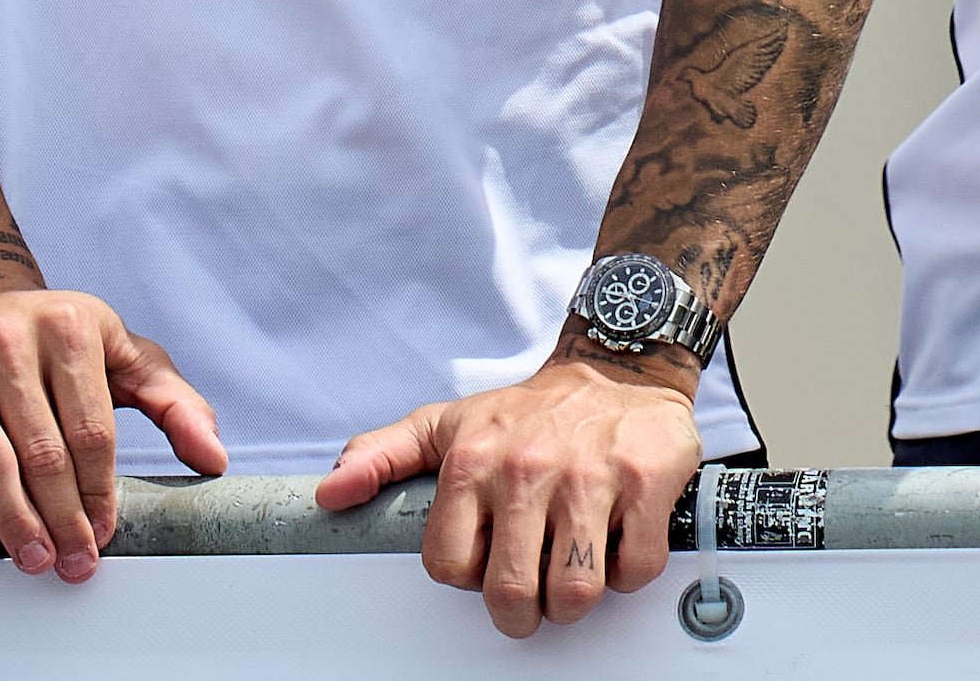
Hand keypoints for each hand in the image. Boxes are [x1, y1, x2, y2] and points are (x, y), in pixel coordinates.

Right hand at [0, 283, 224, 580]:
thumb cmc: (55, 339)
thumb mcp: (122, 354)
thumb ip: (173, 403)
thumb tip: (214, 457)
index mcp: (72, 325)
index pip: (92, 429)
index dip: (99, 490)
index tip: (102, 533)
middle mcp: (8, 335)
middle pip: (41, 448)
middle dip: (59, 516)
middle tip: (69, 562)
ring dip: (7, 515)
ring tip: (29, 555)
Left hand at [321, 352, 701, 640]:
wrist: (620, 367)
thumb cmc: (530, 412)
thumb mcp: (448, 425)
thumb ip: (383, 457)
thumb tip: (331, 493)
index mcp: (474, 462)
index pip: (450, 567)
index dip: (469, 579)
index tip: (487, 565)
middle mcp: (529, 469)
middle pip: (511, 592)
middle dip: (521, 612)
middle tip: (532, 599)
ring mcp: (592, 475)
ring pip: (574, 590)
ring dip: (573, 601)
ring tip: (573, 576)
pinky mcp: (648, 479)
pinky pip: (635, 565)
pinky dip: (627, 571)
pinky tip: (616, 544)